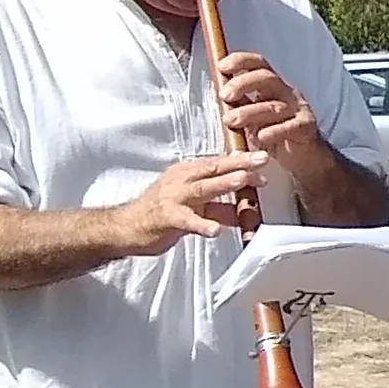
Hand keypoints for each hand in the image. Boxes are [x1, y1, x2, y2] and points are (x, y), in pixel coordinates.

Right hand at [118, 154, 262, 254]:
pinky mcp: (167, 218)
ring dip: (224, 183)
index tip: (263, 158)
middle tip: (263, 159)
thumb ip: (220, 204)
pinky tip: (216, 229)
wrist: (125, 227)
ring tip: (244, 180)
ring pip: (203, 188)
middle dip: (240, 164)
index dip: (241, 160)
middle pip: (214, 169)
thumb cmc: (161, 214)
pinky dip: (202, 224)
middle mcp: (181, 181)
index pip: (218, 163)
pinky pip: (187, 221)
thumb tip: (247, 203)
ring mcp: (173, 198)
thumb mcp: (194, 205)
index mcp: (187, 173)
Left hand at [212, 49, 321, 171]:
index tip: (222, 67)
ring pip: (274, 106)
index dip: (240, 61)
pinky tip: (261, 137)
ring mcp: (298, 109)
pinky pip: (291, 126)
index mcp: (271, 86)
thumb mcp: (250, 116)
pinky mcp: (306, 128)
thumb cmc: (272, 134)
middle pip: (267, 78)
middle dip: (243, 84)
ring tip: (231, 121)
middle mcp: (286, 93)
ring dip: (250, 112)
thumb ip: (237, 104)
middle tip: (224, 96)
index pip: (258, 64)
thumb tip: (216, 91)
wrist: (302, 157)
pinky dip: (275, 131)